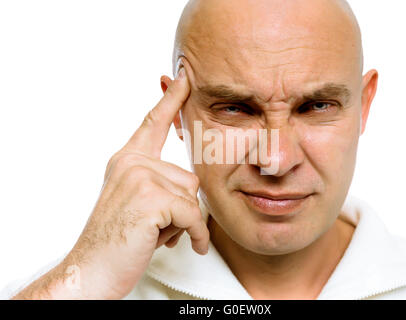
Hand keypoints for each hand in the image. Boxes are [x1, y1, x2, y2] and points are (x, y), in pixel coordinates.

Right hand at [66, 66, 208, 298]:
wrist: (91, 270)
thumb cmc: (116, 240)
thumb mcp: (135, 202)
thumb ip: (158, 183)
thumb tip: (189, 183)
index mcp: (127, 161)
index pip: (153, 124)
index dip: (170, 100)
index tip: (183, 78)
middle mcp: (132, 164)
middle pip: (188, 179)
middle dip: (181, 209)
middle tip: (154, 226)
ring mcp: (140, 178)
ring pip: (192, 198)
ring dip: (182, 223)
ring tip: (154, 234)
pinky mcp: (151, 198)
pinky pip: (193, 215)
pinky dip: (194, 235)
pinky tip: (179, 244)